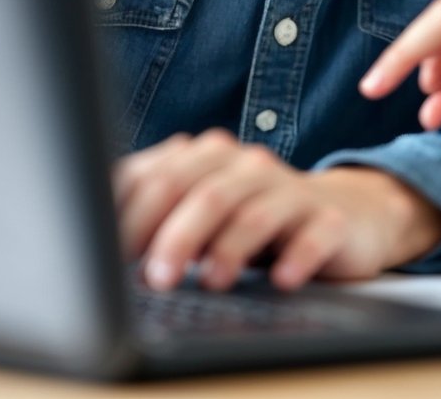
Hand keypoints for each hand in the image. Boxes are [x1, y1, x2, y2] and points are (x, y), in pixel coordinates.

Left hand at [113, 131, 440, 290]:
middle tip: (153, 277)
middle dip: (174, 234)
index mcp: (208, 158)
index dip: (129, 217)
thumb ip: (155, 215)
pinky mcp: (331, 219)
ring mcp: (292, 190)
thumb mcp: (204, 216)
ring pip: (252, 210)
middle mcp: (248, 166)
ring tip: (210, 282)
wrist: (348, 216)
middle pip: (203, 190)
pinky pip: (313, 233)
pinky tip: (282, 280)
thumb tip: (91, 244)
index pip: (158, 177)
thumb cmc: (257, 222)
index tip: (107, 257)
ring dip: (226, 248)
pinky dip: (296, 257)